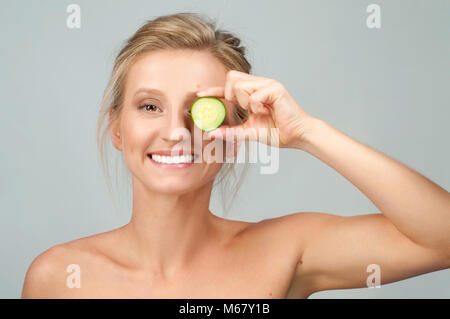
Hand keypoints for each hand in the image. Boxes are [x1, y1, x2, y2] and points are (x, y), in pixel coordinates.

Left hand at [196, 70, 315, 148]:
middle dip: (231, 95)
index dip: (213, 90)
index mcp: (251, 94)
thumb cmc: (277, 132)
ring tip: (257, 112)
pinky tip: (266, 111)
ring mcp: (268, 84)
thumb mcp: (248, 132)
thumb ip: (231, 132)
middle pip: (231, 78)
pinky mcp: (275, 88)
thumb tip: (211, 133)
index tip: (200, 95)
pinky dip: (256, 106)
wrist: (297, 136)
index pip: (228, 87)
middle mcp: (259, 85)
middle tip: (243, 108)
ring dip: (244, 101)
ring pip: (241, 84)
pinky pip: (254, 94)